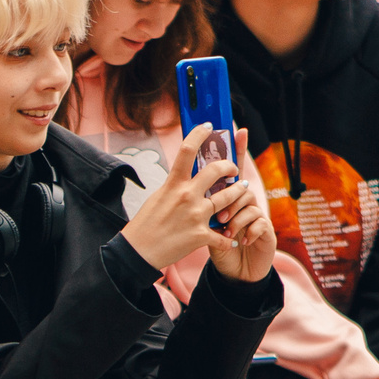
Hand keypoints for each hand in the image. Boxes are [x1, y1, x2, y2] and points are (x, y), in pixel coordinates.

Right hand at [121, 124, 245, 271]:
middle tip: (233, 169)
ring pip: (227, 198)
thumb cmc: (145, 224)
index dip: (199, 134)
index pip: (187, 150)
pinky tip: (230, 238)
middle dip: (230, 167)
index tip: (208, 127)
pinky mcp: (201, 236)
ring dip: (237, 194)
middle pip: (216, 170)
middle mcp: (187, 196)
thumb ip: (175, 185)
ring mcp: (196, 216)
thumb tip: (186, 175)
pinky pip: (222, 235)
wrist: (138, 252)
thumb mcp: (158, 197)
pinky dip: (227, 238)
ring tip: (241, 191)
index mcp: (173, 184)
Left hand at [204, 130, 275, 282]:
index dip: (236, 150)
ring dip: (235, 216)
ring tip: (224, 230)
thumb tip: (188, 188)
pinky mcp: (266, 232)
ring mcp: (256, 216)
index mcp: (226, 199)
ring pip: (249, 203)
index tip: (239, 130)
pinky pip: (259, 223)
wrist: (233, 274)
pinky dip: (248, 232)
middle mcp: (244, 203)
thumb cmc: (216, 248)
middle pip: (241, 184)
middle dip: (231, 193)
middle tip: (218, 212)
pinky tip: (241, 241)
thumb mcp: (202, 226)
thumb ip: (200, 206)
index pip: (230, 171)